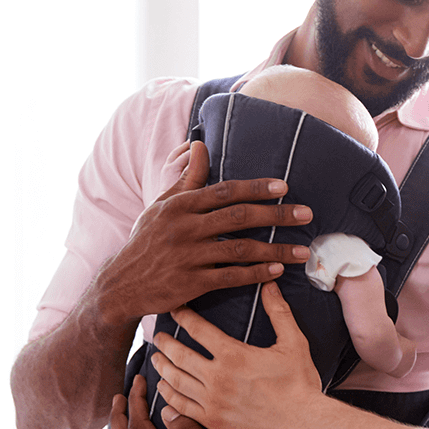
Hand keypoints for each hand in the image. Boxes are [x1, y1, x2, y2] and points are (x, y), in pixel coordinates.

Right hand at [92, 140, 313, 325]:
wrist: (121, 284)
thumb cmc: (147, 240)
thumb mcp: (162, 206)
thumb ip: (187, 179)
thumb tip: (200, 144)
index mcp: (180, 205)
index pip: (225, 192)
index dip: (256, 188)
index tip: (285, 186)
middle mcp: (185, 228)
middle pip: (239, 218)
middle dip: (277, 215)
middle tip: (307, 214)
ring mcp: (188, 256)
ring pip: (240, 250)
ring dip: (276, 250)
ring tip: (303, 251)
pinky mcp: (191, 283)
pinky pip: (230, 277)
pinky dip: (256, 274)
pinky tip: (278, 272)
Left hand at [150, 282, 323, 428]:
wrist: (303, 423)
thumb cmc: (300, 382)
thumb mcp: (294, 342)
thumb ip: (278, 311)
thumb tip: (270, 284)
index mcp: (233, 355)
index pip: (198, 329)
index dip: (183, 317)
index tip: (174, 310)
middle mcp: (217, 377)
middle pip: (179, 355)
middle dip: (165, 343)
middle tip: (157, 335)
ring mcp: (212, 401)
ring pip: (175, 381)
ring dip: (162, 367)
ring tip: (156, 359)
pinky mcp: (213, 421)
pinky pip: (181, 407)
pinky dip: (168, 397)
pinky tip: (163, 390)